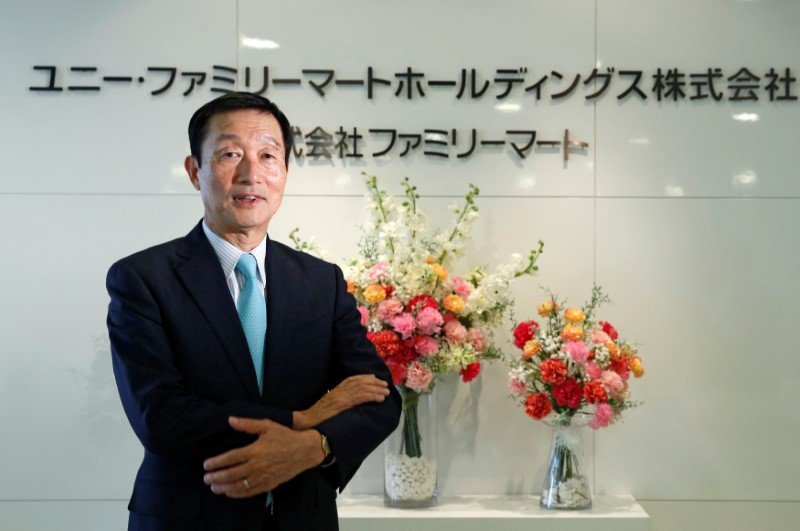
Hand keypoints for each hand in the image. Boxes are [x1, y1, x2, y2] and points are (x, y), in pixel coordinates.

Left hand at [203, 417, 322, 497]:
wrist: (305, 450)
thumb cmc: (285, 436)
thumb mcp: (267, 425)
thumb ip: (247, 424)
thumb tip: (230, 420)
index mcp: (255, 450)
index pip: (231, 458)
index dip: (216, 462)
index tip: (206, 464)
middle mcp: (258, 465)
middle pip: (231, 474)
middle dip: (216, 477)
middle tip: (206, 478)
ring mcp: (263, 476)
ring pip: (239, 486)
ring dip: (224, 488)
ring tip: (214, 487)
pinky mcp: (269, 484)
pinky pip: (250, 492)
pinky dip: (237, 494)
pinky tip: (229, 492)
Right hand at [294, 374, 389, 429]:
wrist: (309, 422)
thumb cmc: (318, 417)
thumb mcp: (330, 405)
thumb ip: (340, 400)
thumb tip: (352, 402)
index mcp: (337, 389)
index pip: (353, 379)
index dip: (366, 378)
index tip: (375, 378)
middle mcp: (340, 390)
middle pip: (361, 382)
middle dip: (375, 383)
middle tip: (385, 385)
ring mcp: (342, 396)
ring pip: (364, 388)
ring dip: (377, 390)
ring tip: (386, 392)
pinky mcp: (344, 403)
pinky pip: (362, 397)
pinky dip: (373, 396)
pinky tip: (380, 398)